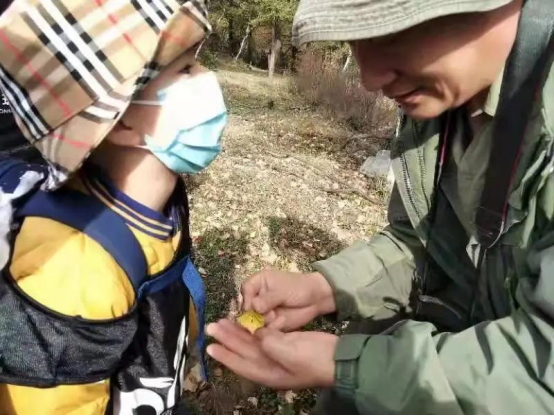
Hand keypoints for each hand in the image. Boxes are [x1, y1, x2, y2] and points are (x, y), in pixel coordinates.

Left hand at [207, 320, 337, 389]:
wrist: (339, 358)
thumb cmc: (315, 361)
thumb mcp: (290, 353)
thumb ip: (269, 342)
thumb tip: (257, 332)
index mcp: (268, 373)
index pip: (241, 364)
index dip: (225, 355)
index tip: (210, 346)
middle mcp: (269, 365)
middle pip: (244, 351)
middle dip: (228, 339)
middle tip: (212, 327)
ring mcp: (277, 354)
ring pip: (252, 342)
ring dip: (238, 331)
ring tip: (223, 321)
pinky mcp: (285, 343)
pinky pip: (265, 335)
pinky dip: (255, 327)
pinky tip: (248, 319)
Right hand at [242, 270, 335, 331]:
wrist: (316, 299)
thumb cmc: (299, 288)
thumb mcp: (283, 290)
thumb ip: (268, 298)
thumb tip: (254, 306)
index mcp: (258, 282)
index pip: (245, 290)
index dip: (247, 299)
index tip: (251, 308)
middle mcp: (258, 297)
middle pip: (246, 307)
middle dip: (254, 314)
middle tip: (266, 315)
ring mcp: (263, 311)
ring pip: (254, 320)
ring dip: (264, 321)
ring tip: (276, 317)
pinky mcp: (270, 322)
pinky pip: (264, 328)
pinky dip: (271, 328)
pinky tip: (282, 322)